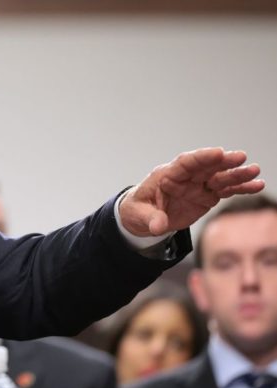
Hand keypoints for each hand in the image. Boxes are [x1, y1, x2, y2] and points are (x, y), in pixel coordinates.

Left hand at [119, 147, 264, 235]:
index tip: (218, 153)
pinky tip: (257, 185)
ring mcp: (198, 186)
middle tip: (241, 158)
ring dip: (237, 175)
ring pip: (219, 178)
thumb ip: (150, 219)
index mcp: (167, 175)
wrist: (143, 217)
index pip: (185, 163)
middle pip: (206, 167)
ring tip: (255, 172)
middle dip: (223, 162)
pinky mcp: (207, 196)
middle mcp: (185, 178)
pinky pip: (225, 191)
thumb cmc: (138, 209)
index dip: (201, 158)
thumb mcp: (138, 215)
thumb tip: (158, 227)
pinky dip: (240, 188)